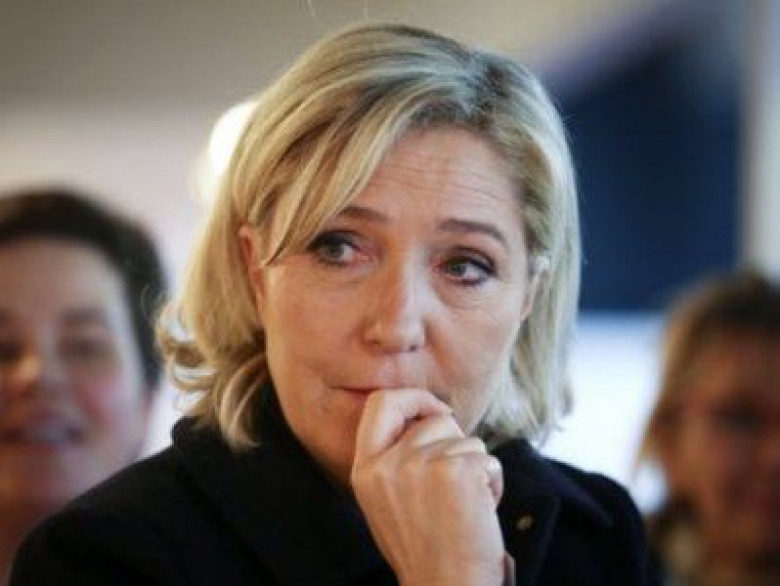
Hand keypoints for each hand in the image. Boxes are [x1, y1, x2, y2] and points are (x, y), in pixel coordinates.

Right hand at [351, 389, 505, 585]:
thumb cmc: (425, 547)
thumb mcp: (388, 500)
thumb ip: (395, 457)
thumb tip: (428, 413)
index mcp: (365, 470)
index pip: (381, 403)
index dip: (413, 398)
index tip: (436, 412)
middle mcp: (388, 464)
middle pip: (435, 421)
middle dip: (455, 445)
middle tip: (454, 485)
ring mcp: (421, 465)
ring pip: (466, 440)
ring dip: (475, 468)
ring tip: (463, 507)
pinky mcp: (457, 471)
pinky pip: (488, 460)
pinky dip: (492, 484)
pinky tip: (479, 514)